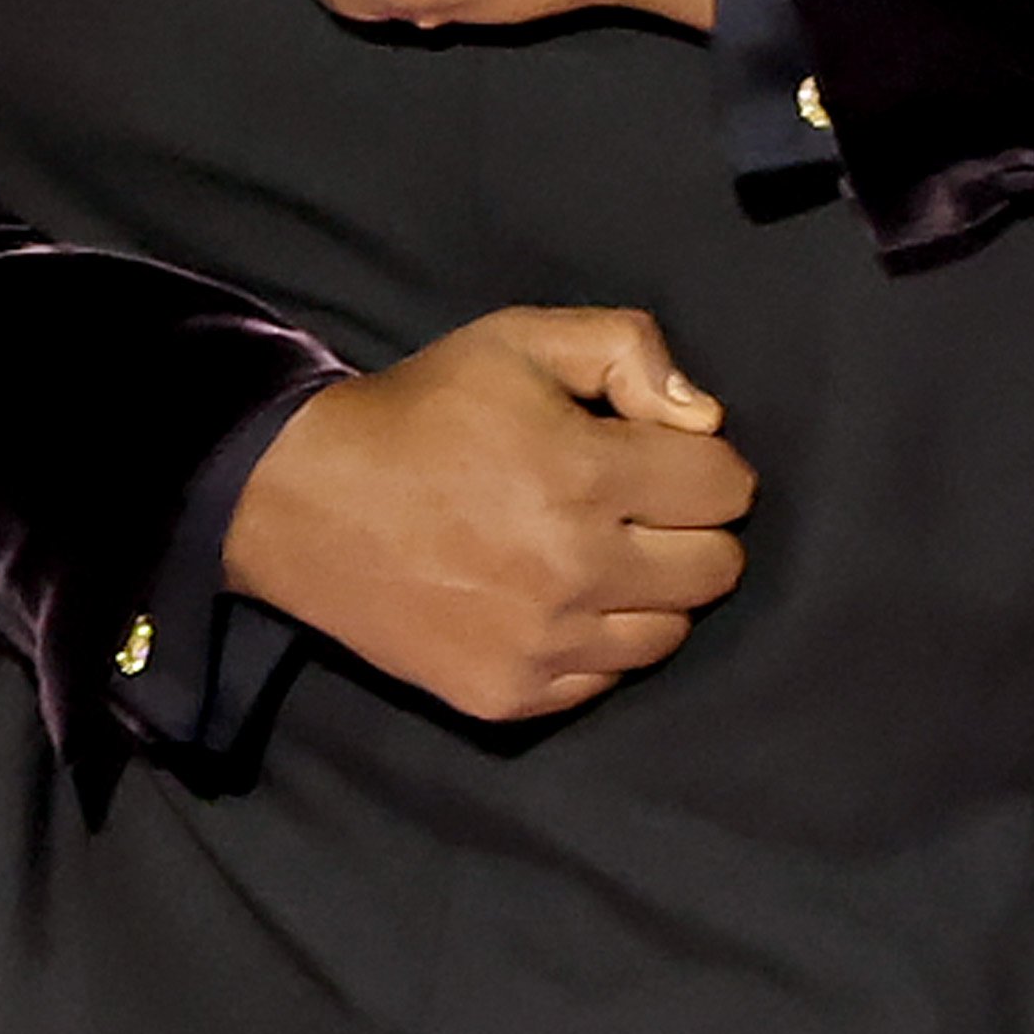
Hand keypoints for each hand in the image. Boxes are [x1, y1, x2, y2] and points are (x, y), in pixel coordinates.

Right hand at [220, 306, 758, 723]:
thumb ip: (628, 350)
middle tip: (637, 507)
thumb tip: (704, 420)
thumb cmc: (423, 411)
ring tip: (596, 555)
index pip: (727, 488)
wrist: (306, 502)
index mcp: (584, 473)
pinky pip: (607, 681)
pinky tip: (555, 602)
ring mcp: (542, 645)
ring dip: (651, 592)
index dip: (704, 462)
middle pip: (716, 570)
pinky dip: (598, 644)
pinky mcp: (507, 695)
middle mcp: (574, 570)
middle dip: (692, 528)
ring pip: (670, 633)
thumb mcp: (519, 338)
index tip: (661, 455)